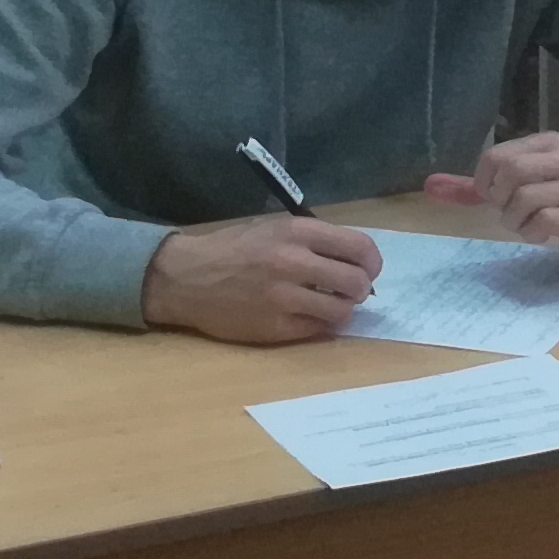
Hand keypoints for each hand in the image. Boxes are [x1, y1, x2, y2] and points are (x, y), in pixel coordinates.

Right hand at [144, 215, 383, 341]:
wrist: (186, 277)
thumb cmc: (233, 249)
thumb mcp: (274, 228)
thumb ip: (313, 240)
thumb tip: (355, 259)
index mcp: (297, 232)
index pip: (360, 247)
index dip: (372, 262)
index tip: (368, 269)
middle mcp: (294, 262)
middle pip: (357, 282)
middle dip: (361, 289)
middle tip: (350, 291)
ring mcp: (284, 297)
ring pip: (342, 310)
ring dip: (342, 309)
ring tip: (329, 305)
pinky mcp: (274, 327)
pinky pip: (317, 330)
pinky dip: (319, 324)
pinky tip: (307, 316)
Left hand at [427, 133, 558, 265]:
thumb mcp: (520, 184)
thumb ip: (477, 185)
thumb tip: (430, 186)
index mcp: (549, 143)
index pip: (497, 156)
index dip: (484, 182)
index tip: (494, 196)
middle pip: (511, 171)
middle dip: (500, 199)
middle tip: (509, 210)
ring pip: (524, 198)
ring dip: (515, 220)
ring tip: (526, 223)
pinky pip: (543, 220)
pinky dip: (532, 232)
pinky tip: (542, 232)